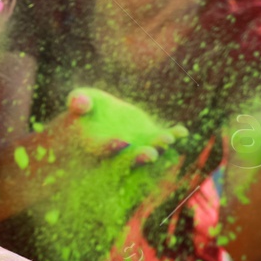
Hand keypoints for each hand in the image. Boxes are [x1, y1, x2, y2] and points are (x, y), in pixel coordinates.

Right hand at [46, 87, 187, 165]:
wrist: (101, 116)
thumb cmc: (86, 107)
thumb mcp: (79, 101)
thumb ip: (78, 102)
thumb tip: (78, 102)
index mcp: (98, 146)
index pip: (105, 150)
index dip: (112, 147)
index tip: (122, 142)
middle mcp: (121, 152)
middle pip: (131, 159)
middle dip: (141, 157)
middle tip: (151, 154)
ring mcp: (137, 145)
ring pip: (150, 150)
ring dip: (159, 146)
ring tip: (168, 138)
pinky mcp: (150, 136)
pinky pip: (163, 138)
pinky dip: (173, 135)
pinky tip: (182, 132)